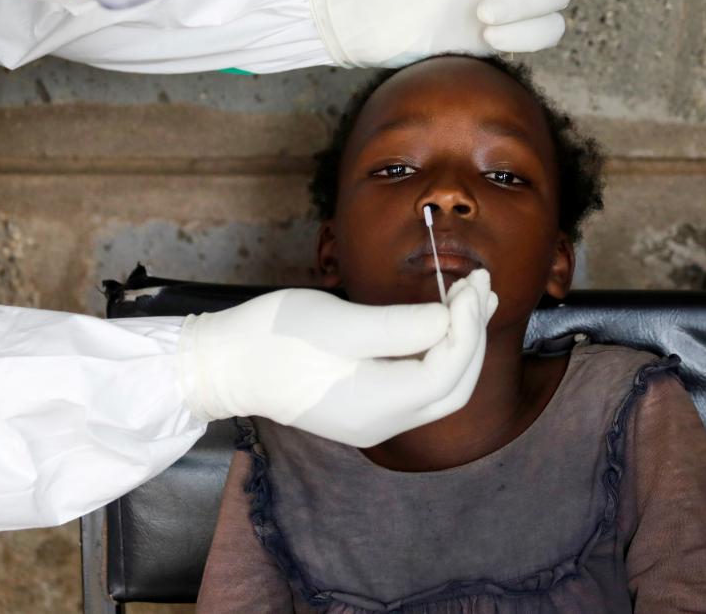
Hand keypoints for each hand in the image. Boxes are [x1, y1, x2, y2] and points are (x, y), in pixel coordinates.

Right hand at [177, 270, 496, 446]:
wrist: (223, 364)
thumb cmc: (273, 338)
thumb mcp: (339, 323)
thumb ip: (400, 326)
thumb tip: (449, 316)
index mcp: (379, 405)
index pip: (448, 369)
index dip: (468, 325)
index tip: (471, 282)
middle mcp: (384, 423)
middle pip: (455, 386)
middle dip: (474, 334)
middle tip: (481, 285)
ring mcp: (376, 420)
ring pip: (441, 389)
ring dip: (461, 343)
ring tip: (474, 298)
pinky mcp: (366, 407)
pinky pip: (419, 386)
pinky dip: (438, 353)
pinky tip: (441, 322)